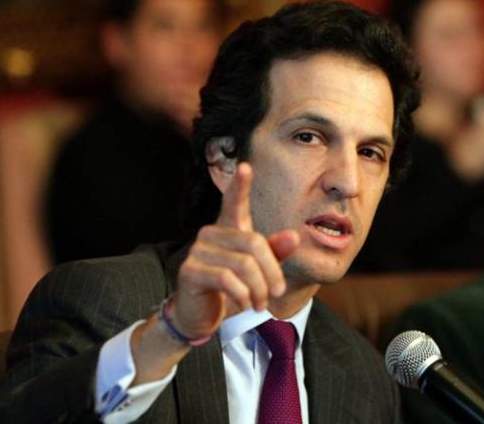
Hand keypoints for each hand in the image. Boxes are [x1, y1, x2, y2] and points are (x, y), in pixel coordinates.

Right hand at [170, 162, 299, 339]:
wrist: (200, 316)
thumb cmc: (230, 290)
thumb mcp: (259, 273)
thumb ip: (275, 254)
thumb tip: (293, 236)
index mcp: (229, 229)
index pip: (234, 202)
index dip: (240, 186)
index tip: (245, 167)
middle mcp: (211, 233)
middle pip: (254, 243)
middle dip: (272, 272)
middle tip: (276, 293)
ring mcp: (198, 250)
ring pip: (243, 264)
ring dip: (259, 289)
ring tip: (260, 304)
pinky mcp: (190, 270)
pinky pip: (226, 279)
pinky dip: (243, 295)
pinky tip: (244, 304)